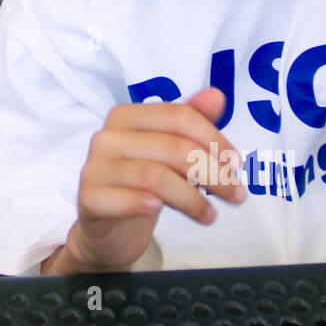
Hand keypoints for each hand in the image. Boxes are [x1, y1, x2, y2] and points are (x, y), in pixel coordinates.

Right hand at [67, 88, 245, 272]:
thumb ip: (190, 122)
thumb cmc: (140, 185)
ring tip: (210, 214)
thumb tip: (217, 95)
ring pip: (155, 176)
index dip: (214, 139)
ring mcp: (94, 167)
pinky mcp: (89, 199)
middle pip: (173, 147)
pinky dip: (148, 205)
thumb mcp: (168, 152)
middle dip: (213, 172)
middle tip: (235, 194)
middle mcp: (107, 136)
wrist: (106, 230)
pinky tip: (162, 211)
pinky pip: (126, 200)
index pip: (179, 116)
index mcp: (126, 116)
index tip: (235, 164)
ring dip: (192, 198)